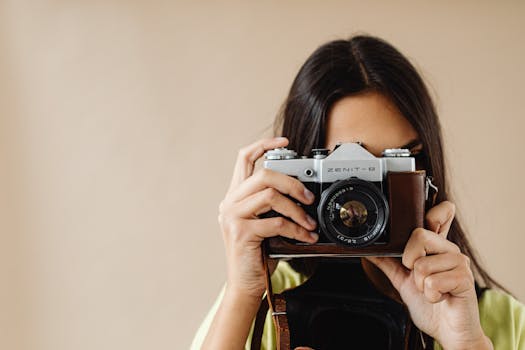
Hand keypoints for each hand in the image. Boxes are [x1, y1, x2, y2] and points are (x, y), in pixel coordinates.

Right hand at [218, 137, 317, 298]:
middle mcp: (230, 202)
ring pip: (269, 195)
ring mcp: (233, 216)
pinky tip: (306, 236)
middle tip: (307, 196)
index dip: (264, 144)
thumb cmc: (257, 253)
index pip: (244, 159)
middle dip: (291, 182)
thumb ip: (270, 204)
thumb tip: (299, 189)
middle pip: (262, 174)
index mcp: (235, 196)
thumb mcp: (262, 222)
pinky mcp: (241, 232)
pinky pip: (275, 222)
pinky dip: (296, 229)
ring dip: (296, 208)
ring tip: (309, 221)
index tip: (285, 141)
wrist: (245, 284)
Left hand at [366, 201, 492, 349]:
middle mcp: (449, 250)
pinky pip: (433, 281)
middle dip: (409, 262)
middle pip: (419, 235)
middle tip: (419, 276)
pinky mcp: (464, 279)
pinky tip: (440, 297)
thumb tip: (370, 252)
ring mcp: (459, 263)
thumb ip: (389, 264)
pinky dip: (430, 294)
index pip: (440, 215)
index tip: (429, 216)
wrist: (448, 331)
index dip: (434, 210)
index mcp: (436, 247)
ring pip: (422, 263)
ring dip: (420, 285)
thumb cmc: (431, 306)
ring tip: (432, 290)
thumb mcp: (403, 281)